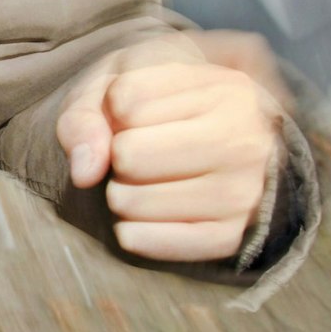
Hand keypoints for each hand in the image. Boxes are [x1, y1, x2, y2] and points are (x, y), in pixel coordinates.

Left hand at [55, 35, 282, 261]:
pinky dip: (131, 233)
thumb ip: (84, 118)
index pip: (126, 100)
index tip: (138, 114)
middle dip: (117, 155)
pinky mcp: (230, 238)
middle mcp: (246, 141)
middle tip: (141, 155)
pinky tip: (143, 217)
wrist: (210, 143)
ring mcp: (243, 193)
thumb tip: (85, 173)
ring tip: (149, 182)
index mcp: (226, 90)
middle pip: (129, 155)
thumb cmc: (155, 110)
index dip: (115, 110)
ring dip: (122, 195)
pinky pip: (152, 243)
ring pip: (134, 201)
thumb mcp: (116, 88)